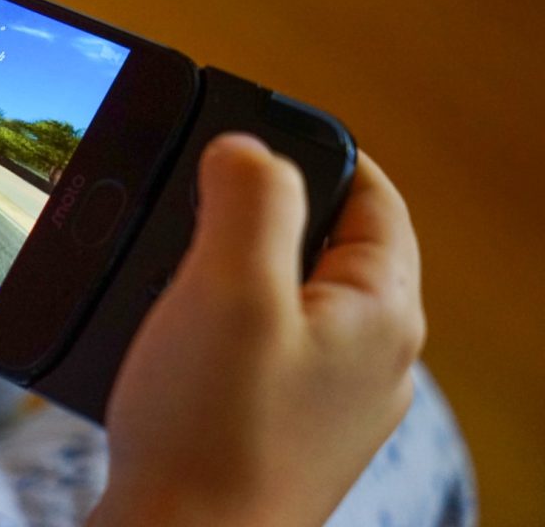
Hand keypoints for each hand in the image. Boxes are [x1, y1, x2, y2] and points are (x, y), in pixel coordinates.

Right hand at [89, 134, 424, 525]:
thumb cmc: (210, 430)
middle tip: (206, 190)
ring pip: (298, 295)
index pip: (374, 197)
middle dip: (274, 206)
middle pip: (335, 244)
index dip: (320, 151)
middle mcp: (372, 359)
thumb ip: (251, 198)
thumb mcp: (229, 286)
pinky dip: (231, 317)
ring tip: (185, 253)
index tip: (255, 133)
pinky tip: (183, 329)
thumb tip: (248, 149)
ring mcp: (330, 399)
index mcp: (381, 313)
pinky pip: (270, 344)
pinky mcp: (286, 428)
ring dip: (246, 262)